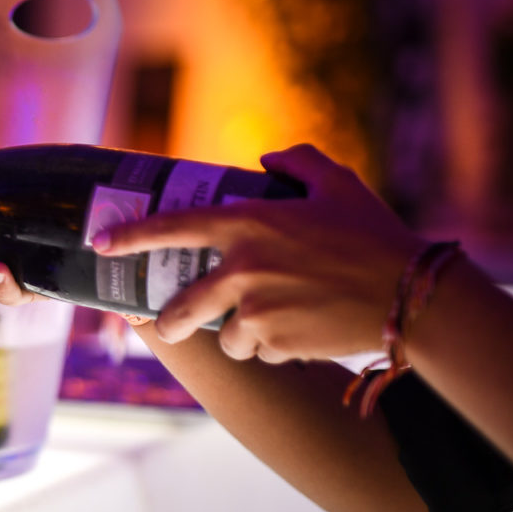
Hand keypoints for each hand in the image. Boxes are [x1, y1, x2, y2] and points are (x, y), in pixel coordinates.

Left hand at [91, 144, 423, 362]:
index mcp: (247, 224)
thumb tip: (266, 159)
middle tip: (169, 324)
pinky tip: (300, 334)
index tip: (100, 245)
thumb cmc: (374, 235)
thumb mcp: (337, 184)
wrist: (413, 294)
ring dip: (237, 338)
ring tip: (264, 327)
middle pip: (178, 309)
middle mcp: (241, 269)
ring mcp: (256, 310)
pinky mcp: (276, 343)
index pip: (171, 228)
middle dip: (168, 323)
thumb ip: (297, 162)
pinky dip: (274, 349)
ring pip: (223, 337)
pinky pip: (260, 353)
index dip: (129, 236)